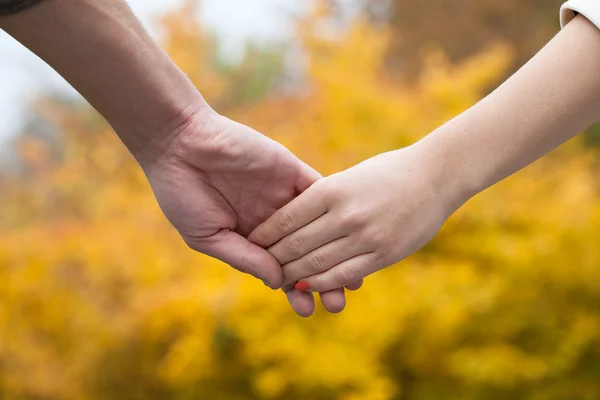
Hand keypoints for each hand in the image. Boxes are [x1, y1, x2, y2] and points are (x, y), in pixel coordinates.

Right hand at [141, 106, 356, 315]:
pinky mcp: (291, 172)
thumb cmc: (182, 192)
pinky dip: (334, 213)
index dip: (295, 289)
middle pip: (305, 255)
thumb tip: (279, 283)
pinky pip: (318, 194)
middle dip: (322, 279)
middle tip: (337, 302)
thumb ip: (243, 258)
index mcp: (249, 237)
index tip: (308, 309)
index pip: (279, 268)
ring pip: (319, 229)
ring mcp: (283, 197)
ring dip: (335, 253)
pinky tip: (347, 234)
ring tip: (352, 281)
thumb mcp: (207, 236)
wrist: (179, 143)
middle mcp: (271, 220)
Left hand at [248, 145, 464, 291]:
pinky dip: (320, 282)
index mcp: (332, 189)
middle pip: (296, 244)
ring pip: (316, 263)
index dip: (265, 234)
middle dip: (274, 258)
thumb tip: (293, 219)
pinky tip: (308, 286)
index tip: (253, 242)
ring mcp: (365, 236)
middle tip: (261, 266)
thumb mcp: (350, 176)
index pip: (286, 218)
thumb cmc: (389, 172)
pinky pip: (343, 274)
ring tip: (279, 279)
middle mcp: (345, 213)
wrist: (436, 176)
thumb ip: (323, 197)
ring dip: (293, 275)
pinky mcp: (383, 254)